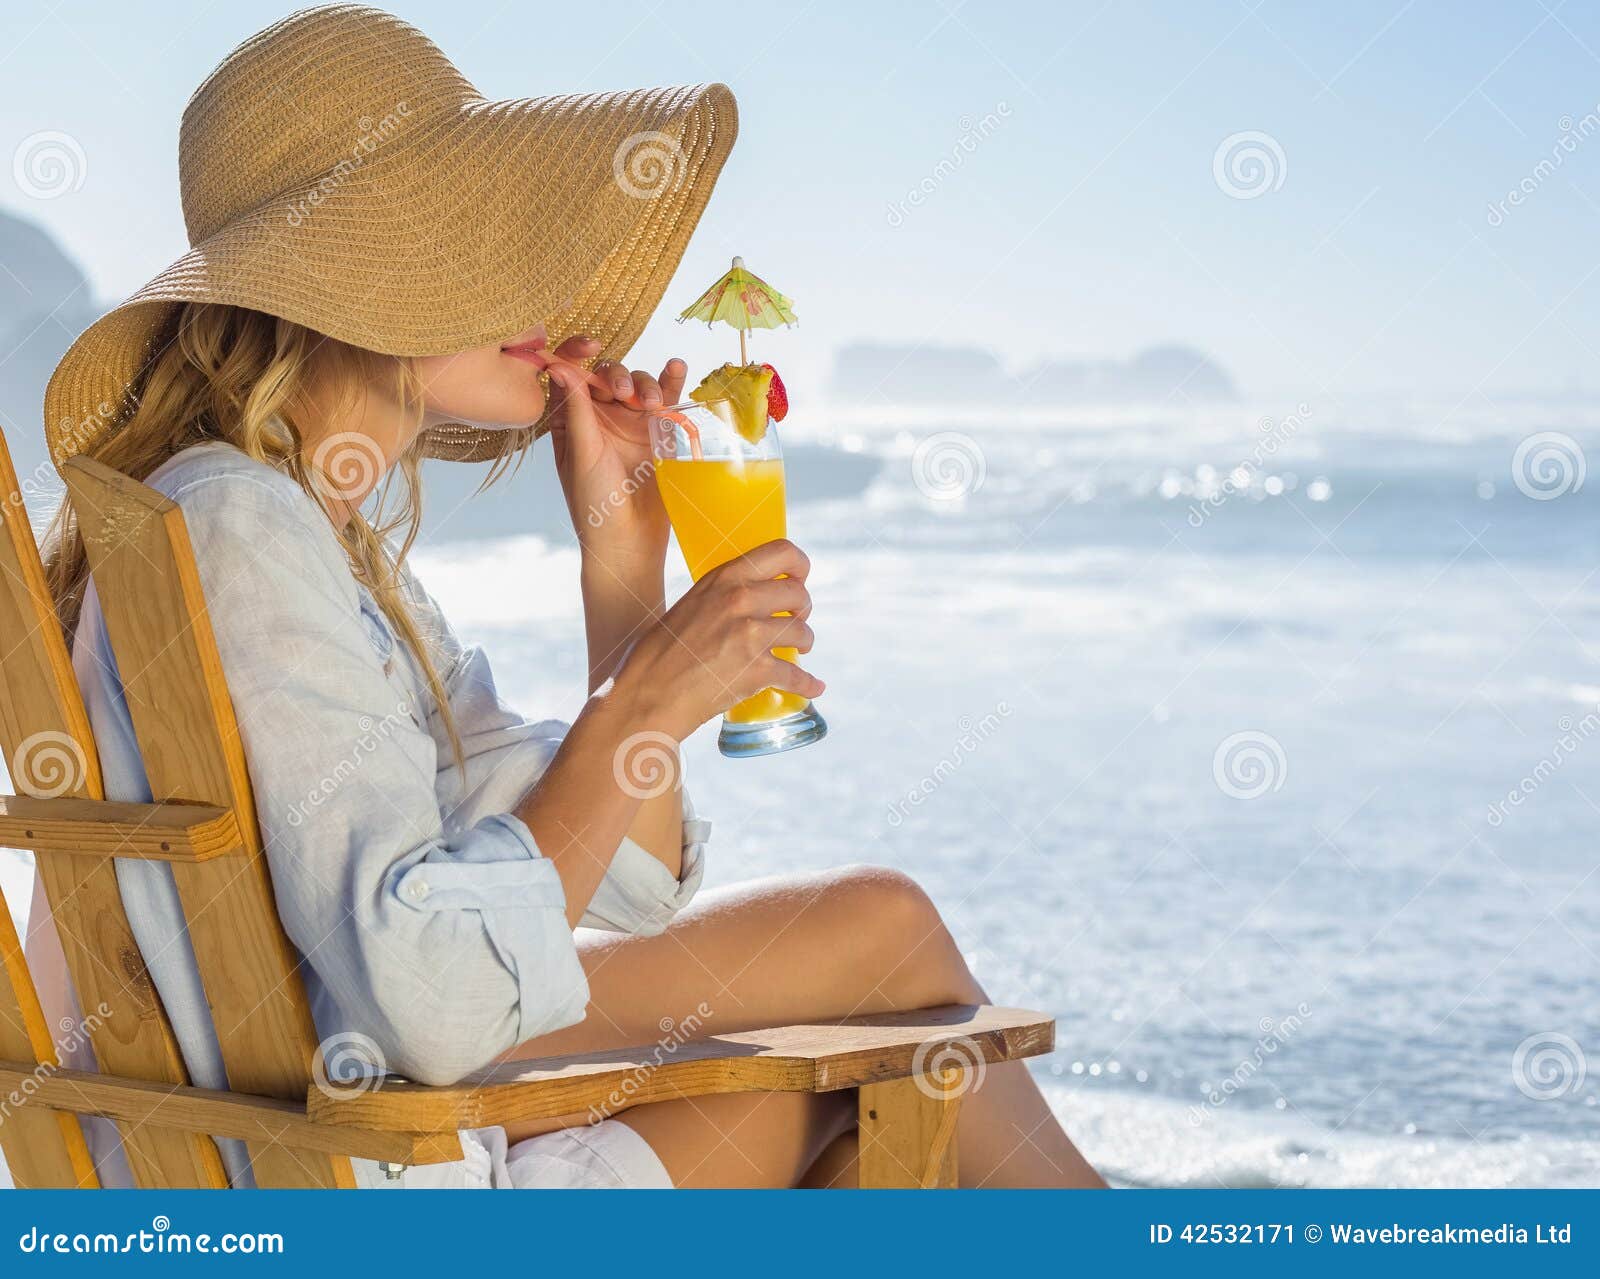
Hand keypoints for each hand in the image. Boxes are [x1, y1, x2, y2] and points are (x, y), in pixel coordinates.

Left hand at [546, 335, 686, 568]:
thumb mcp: (582, 454)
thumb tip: (560, 365)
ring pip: (636, 383)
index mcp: (570, 420)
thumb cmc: (595, 504)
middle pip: (606, 374)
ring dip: (644, 384)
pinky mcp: (657, 430)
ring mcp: (629, 422)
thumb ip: (576, 409)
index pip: (570, 374)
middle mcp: (598, 416)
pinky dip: (671, 381)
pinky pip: (665, 398)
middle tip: (625, 393)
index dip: (576, 353)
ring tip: (650, 405)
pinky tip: (676, 368)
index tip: (589, 345)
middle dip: (616, 375)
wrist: (631, 538)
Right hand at [612, 539, 824, 739]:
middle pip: (798, 594)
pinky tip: (813, 688)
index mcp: (723, 578)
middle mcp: (741, 599)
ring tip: (797, 652)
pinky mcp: (757, 670)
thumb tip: (751, 598)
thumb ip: (723, 596)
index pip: (782, 552)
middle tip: (795, 623)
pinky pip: (797, 676)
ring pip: (803, 632)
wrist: (647, 697)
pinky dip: (808, 685)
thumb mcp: (690, 606)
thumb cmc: (659, 654)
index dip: (800, 566)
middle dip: (803, 610)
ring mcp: (751, 634)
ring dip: (805, 644)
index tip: (800, 580)